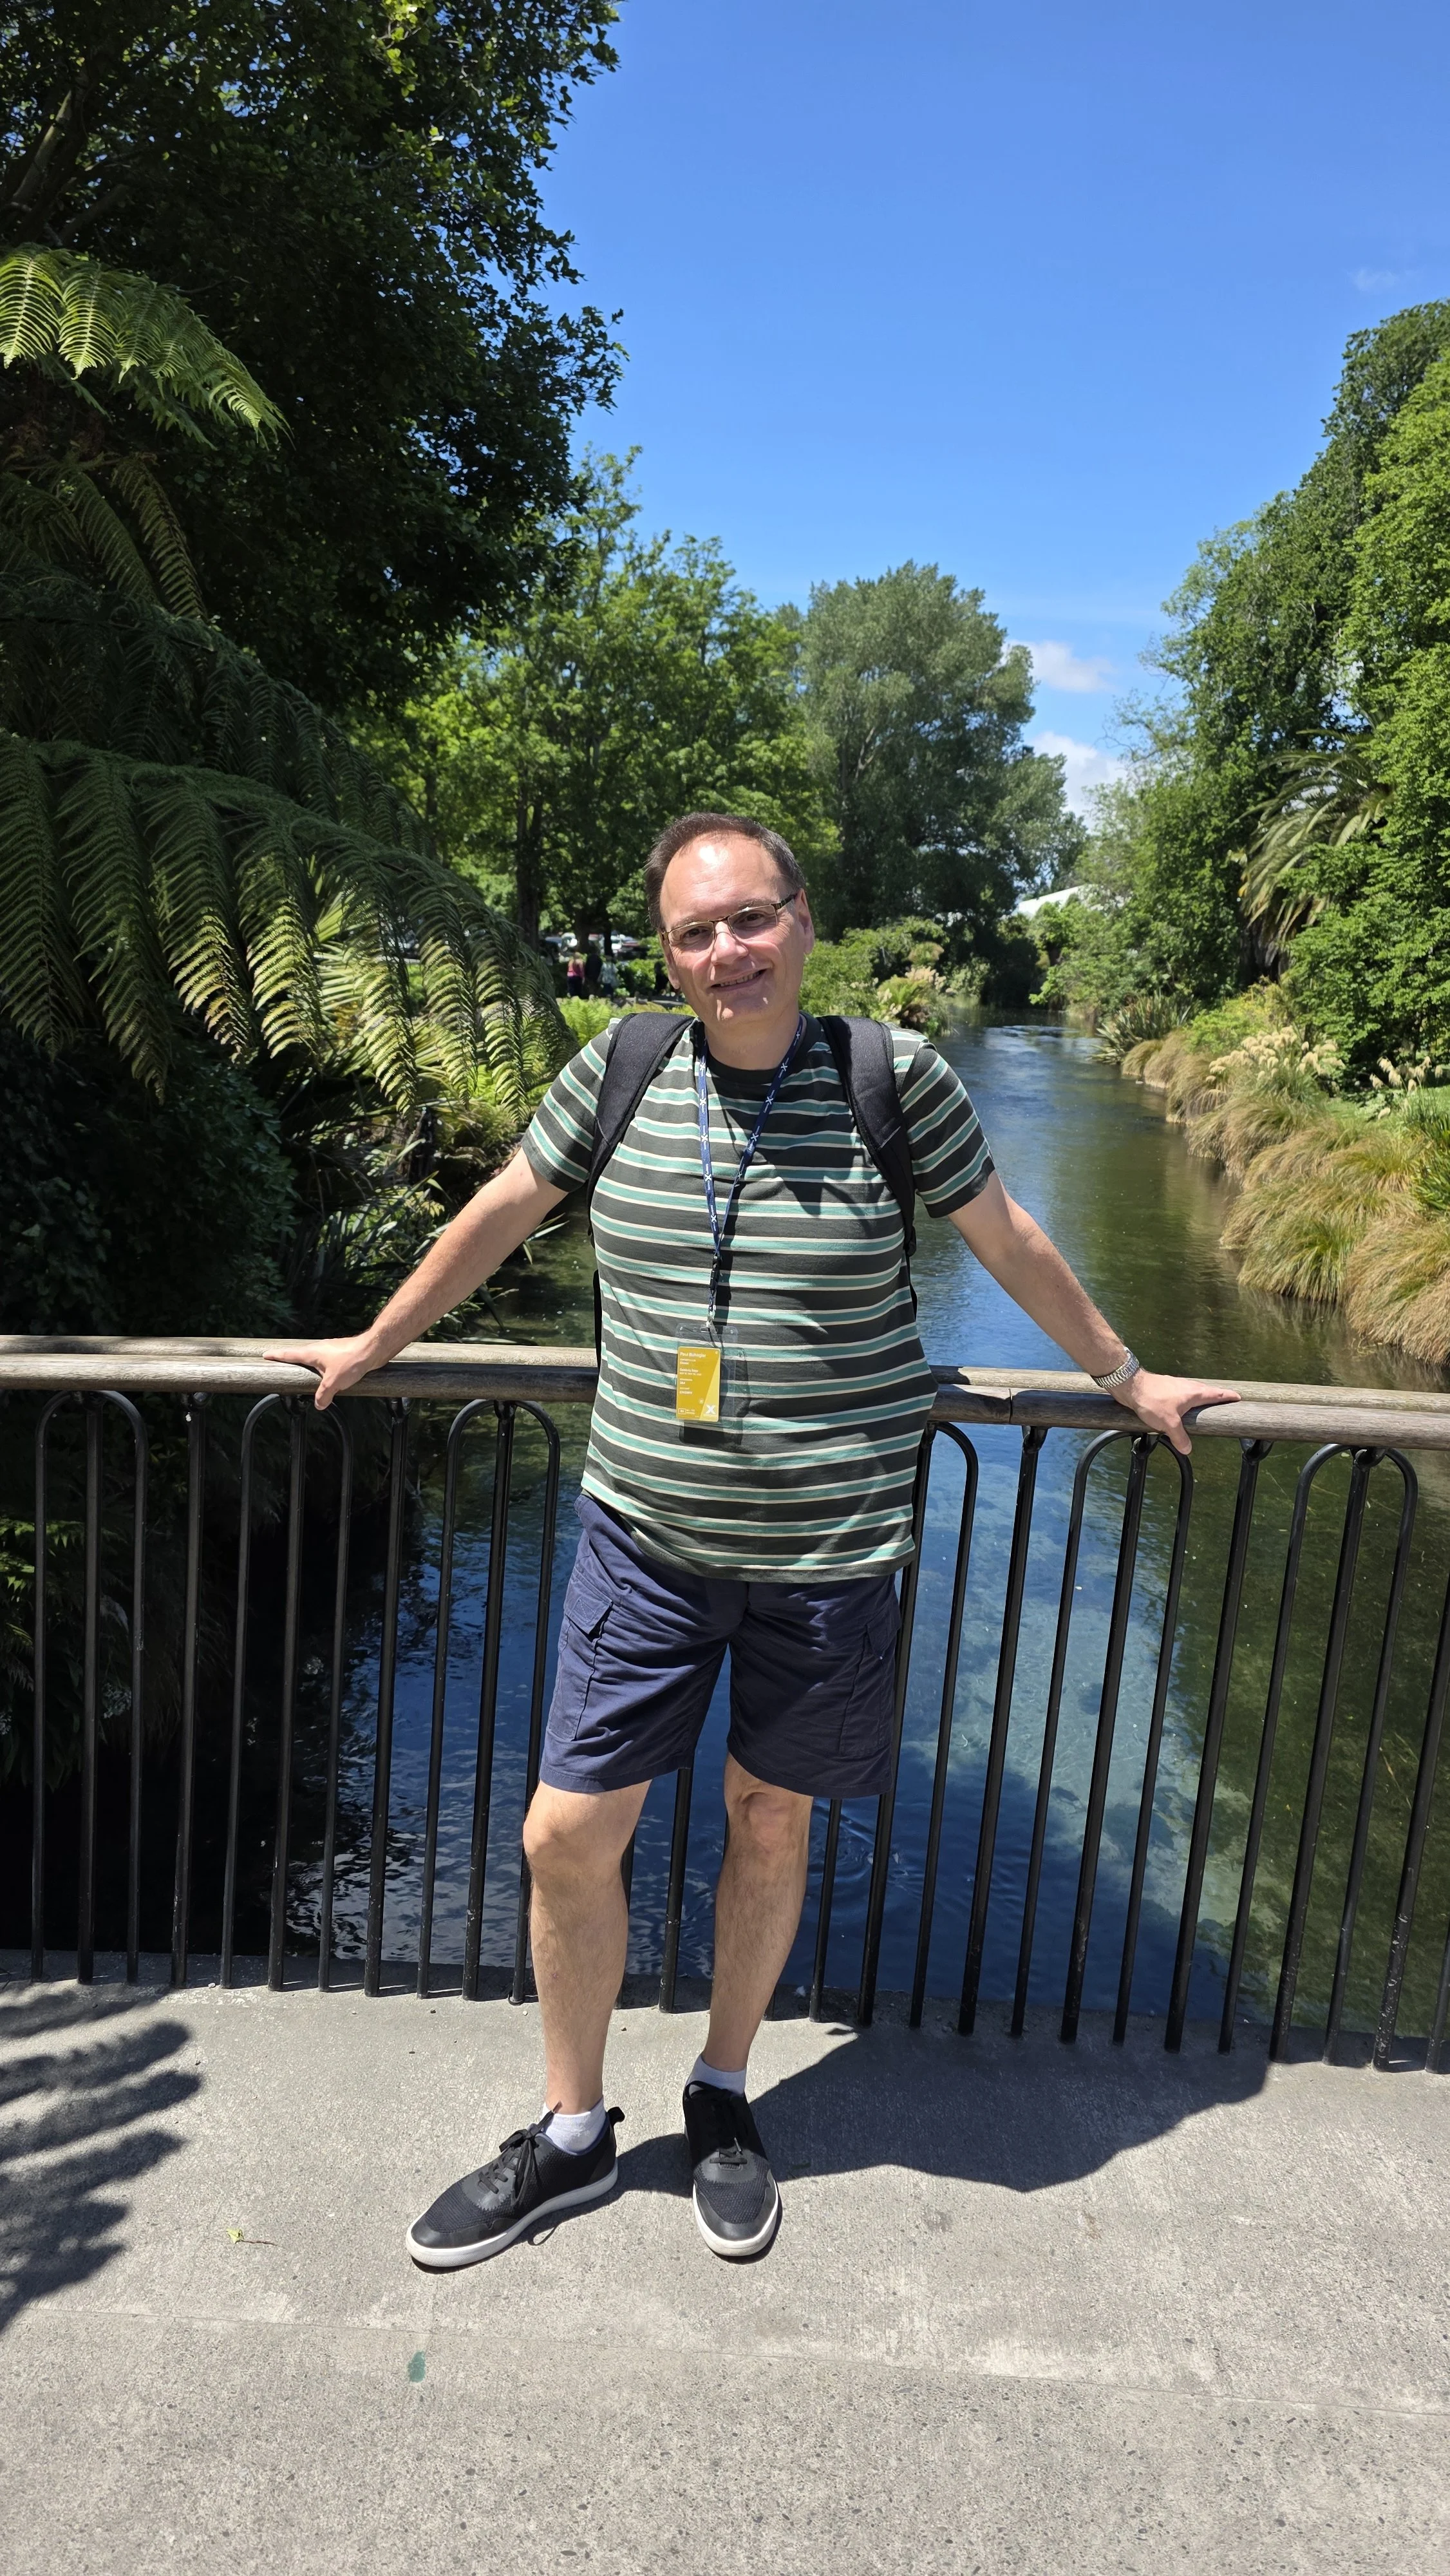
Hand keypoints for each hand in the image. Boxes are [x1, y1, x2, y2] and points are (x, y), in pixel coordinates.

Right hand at [263, 1334, 382, 1410]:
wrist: (372, 1350)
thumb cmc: (351, 1361)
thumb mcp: (333, 1383)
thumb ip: (323, 1395)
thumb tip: (318, 1405)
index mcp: (312, 1353)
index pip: (289, 1354)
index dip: (277, 1356)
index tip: (266, 1355)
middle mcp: (320, 1349)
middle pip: (300, 1354)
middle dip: (291, 1359)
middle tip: (281, 1362)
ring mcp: (331, 1350)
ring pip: (315, 1358)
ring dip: (309, 1365)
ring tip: (304, 1373)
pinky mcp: (341, 1353)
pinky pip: (327, 1361)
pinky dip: (322, 1368)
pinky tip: (328, 1376)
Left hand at [1113, 1368, 1238, 1455]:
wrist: (1131, 1386)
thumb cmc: (1152, 1400)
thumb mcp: (1169, 1423)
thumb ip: (1180, 1437)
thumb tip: (1187, 1449)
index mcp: (1194, 1393)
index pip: (1216, 1394)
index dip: (1228, 1396)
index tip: (1238, 1397)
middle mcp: (1187, 1387)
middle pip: (1207, 1391)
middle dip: (1216, 1396)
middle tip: (1224, 1400)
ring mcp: (1176, 1386)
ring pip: (1193, 1391)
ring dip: (1201, 1397)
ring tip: (1203, 1405)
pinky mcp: (1165, 1388)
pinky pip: (1181, 1393)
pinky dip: (1186, 1398)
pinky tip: (1180, 1406)